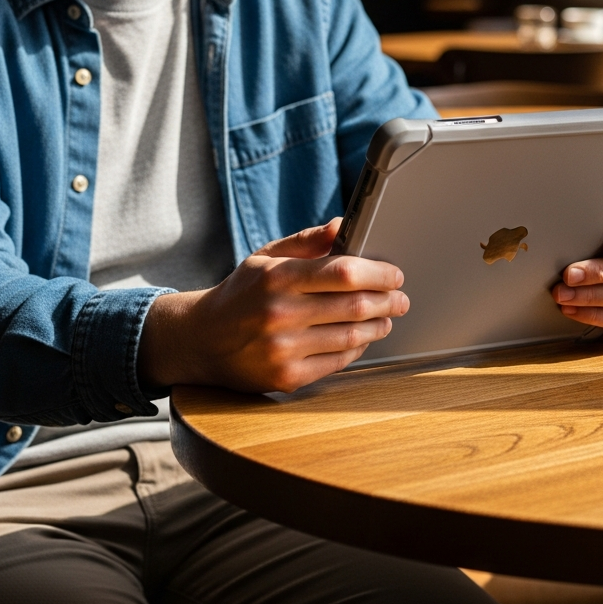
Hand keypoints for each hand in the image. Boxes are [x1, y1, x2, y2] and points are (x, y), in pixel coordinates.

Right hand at [138, 219, 408, 392]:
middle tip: (401, 298)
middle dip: (388, 301)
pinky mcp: (286, 377)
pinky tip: (363, 338)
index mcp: (278, 278)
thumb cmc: (242, 293)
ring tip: (387, 317)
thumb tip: (343, 226)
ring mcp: (282, 350)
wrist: (201, 340)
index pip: (344, 272)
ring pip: (351, 337)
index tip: (394, 274)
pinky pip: (337, 362)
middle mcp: (280, 314)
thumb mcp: (267, 257)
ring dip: (378, 326)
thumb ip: (307, 241)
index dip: (378, 273)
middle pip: (355, 306)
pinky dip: (357, 349)